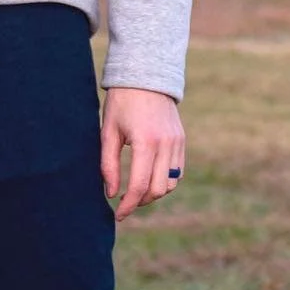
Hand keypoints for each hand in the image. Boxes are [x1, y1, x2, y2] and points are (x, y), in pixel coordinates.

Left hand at [100, 88, 185, 221]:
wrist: (145, 75)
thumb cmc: (121, 102)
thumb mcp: (108, 130)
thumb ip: (108, 164)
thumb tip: (111, 193)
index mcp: (145, 142)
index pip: (139, 186)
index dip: (128, 205)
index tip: (118, 215)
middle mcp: (165, 144)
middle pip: (157, 190)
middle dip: (140, 202)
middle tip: (124, 203)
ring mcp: (177, 142)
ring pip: (170, 184)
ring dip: (154, 193)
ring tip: (136, 191)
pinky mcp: (181, 140)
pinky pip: (178, 172)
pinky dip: (166, 181)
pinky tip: (149, 177)